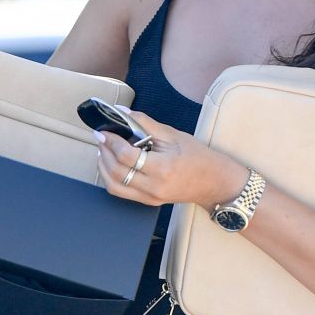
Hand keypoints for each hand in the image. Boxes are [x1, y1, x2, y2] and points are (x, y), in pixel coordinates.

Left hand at [93, 110, 246, 211]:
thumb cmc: (197, 156)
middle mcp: (154, 186)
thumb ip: (145, 124)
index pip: (126, 156)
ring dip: (104, 167)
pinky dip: (112, 177)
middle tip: (101, 137)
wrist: (213, 182)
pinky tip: (112, 164)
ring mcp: (150, 197)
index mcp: (162, 168)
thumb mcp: (173, 135)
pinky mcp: (148, 202)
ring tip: (103, 150)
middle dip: (104, 152)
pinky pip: (122, 192)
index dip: (111, 141)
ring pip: (114, 186)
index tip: (104, 130)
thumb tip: (122, 113)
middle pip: (117, 172)